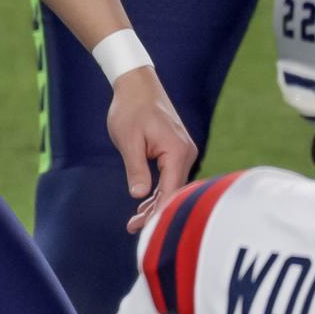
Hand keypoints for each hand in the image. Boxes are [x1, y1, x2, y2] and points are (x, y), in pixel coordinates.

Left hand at [107, 66, 197, 232]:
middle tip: (132, 228)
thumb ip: (135, 168)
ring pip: (173, 185)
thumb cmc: (130, 109)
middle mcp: (186, 153)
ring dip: (156, 203)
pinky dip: (158, 190)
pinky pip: (170, 176)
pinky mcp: (177, 151)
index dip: (158, 211)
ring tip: (135, 221)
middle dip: (156, 212)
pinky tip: (144, 203)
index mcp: (177, 151)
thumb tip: (139, 195)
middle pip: (175, 191)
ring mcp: (183, 152)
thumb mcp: (128, 140)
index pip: (171, 190)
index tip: (141, 227)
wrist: (137, 85)